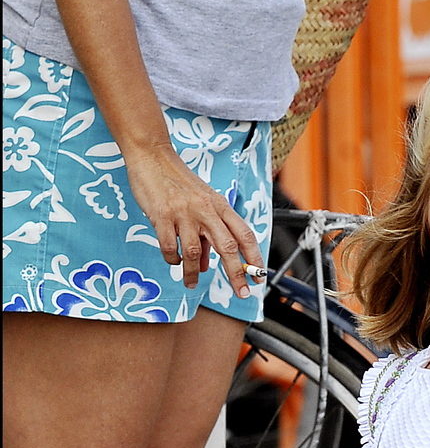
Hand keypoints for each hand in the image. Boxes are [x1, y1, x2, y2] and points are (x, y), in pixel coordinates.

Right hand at [124, 142, 263, 296]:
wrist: (152, 155)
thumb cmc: (178, 181)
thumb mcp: (200, 204)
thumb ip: (205, 235)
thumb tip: (204, 265)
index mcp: (220, 206)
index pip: (244, 235)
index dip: (254, 258)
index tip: (258, 278)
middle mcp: (205, 210)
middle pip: (227, 247)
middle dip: (236, 274)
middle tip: (241, 293)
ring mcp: (184, 213)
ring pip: (193, 253)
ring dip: (192, 273)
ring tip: (190, 284)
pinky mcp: (162, 215)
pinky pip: (169, 247)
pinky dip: (172, 259)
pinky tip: (173, 260)